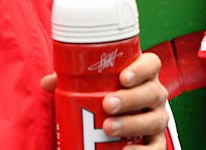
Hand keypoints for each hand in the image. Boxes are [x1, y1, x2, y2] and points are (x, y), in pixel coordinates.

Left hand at [39, 51, 168, 148]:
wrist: (111, 128)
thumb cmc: (102, 99)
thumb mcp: (88, 89)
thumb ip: (70, 82)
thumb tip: (47, 83)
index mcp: (142, 76)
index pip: (151, 65)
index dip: (141, 69)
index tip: (122, 77)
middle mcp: (155, 96)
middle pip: (153, 92)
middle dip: (131, 98)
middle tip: (108, 104)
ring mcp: (157, 119)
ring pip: (156, 120)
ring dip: (133, 123)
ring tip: (108, 127)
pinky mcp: (156, 142)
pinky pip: (157, 147)